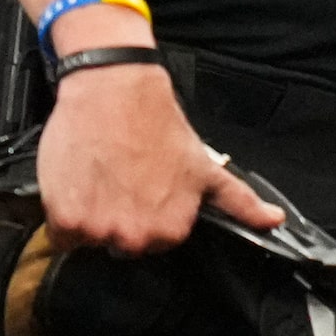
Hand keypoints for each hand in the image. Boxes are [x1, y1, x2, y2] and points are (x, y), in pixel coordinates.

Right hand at [36, 64, 284, 253]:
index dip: (147, 215)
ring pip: (89, 241)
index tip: (145, 190)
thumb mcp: (205, 167)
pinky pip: (60, 237)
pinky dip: (64, 215)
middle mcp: (137, 236)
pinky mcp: (67, 220)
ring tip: (102, 177)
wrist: (116, 90)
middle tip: (122, 181)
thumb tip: (275, 222)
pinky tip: (79, 184)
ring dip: (90, 217)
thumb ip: (239, 202)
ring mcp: (100, 230)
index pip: (154, 244)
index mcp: (173, 229)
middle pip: (121, 245)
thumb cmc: (159, 125)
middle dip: (120, 219)